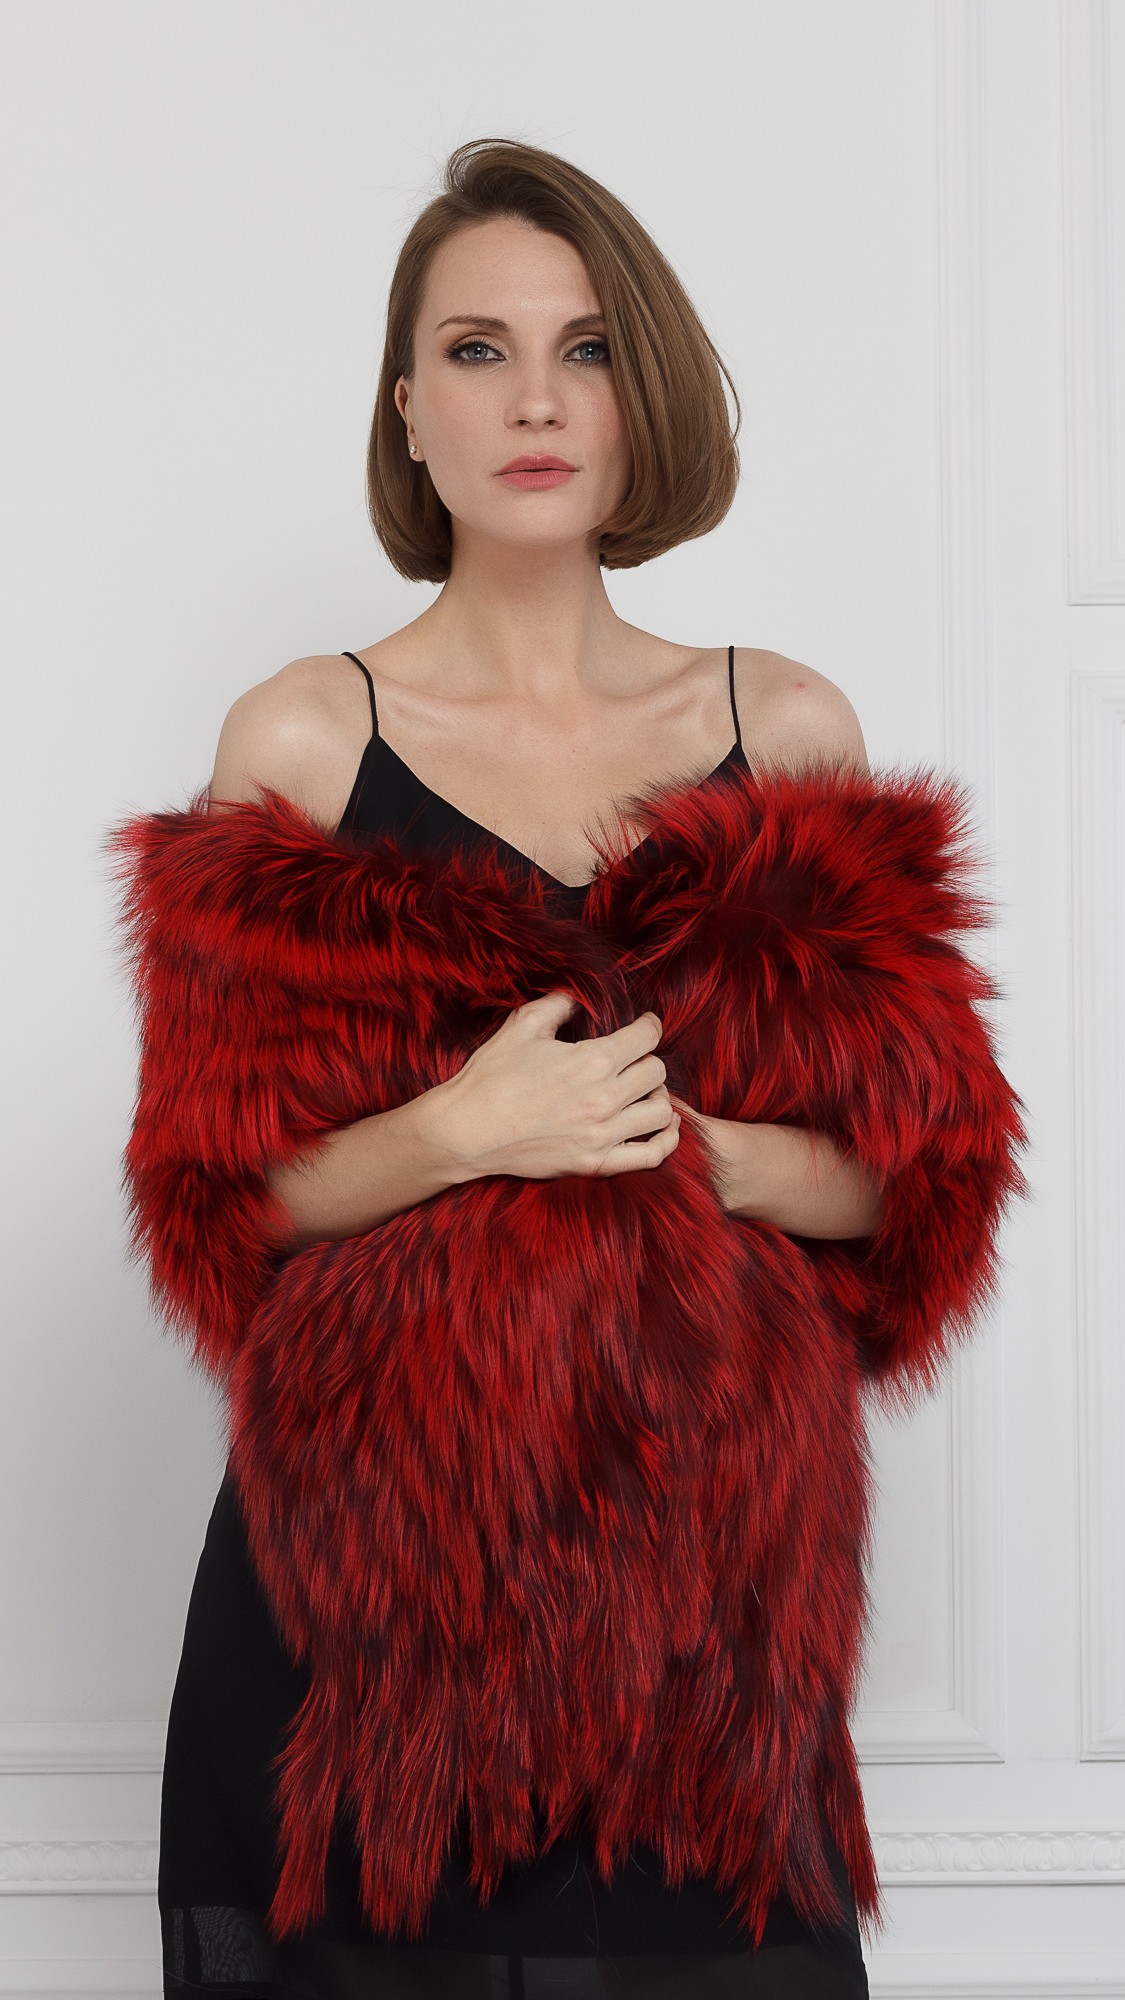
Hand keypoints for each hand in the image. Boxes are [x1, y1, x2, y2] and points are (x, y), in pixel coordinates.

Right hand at [426, 990, 681, 1181]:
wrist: (466, 1130)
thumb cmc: (491, 1076)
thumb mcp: (523, 1025)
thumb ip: (560, 1004)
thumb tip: (581, 998)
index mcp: (592, 1060)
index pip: (646, 1036)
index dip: (649, 1024)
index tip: (644, 1025)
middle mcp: (605, 1098)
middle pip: (657, 1072)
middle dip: (648, 1059)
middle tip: (634, 1059)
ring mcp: (602, 1135)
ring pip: (661, 1112)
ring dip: (657, 1097)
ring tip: (642, 1092)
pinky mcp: (595, 1164)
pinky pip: (652, 1155)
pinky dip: (664, 1140)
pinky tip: (659, 1127)